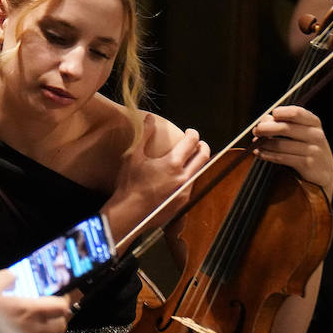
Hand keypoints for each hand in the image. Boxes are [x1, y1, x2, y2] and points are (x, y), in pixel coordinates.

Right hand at [0, 270, 70, 332]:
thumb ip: (5, 278)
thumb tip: (14, 276)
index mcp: (29, 309)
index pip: (61, 307)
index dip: (62, 300)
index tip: (58, 296)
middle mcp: (33, 328)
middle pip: (61, 325)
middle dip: (59, 317)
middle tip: (52, 311)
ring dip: (49, 329)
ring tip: (39, 322)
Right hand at [110, 116, 209, 233]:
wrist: (129, 214)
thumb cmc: (129, 185)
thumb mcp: (133, 157)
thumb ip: (144, 135)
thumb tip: (149, 118)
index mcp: (173, 163)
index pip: (192, 141)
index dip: (192, 133)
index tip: (189, 132)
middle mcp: (183, 177)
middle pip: (204, 156)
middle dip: (202, 146)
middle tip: (197, 143)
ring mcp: (184, 191)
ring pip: (198, 172)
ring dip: (195, 163)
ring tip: (187, 161)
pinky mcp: (182, 203)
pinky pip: (191, 186)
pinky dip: (188, 178)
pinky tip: (178, 178)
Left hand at [251, 105, 332, 198]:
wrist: (322, 172)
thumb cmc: (306, 149)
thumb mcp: (300, 133)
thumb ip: (284, 124)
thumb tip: (264, 119)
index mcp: (314, 123)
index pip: (296, 112)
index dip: (280, 113)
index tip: (267, 117)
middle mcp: (315, 135)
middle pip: (285, 128)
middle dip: (266, 128)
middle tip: (256, 130)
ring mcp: (313, 150)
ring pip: (281, 144)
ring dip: (264, 144)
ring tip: (255, 144)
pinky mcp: (307, 164)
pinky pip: (281, 158)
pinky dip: (267, 155)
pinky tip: (259, 153)